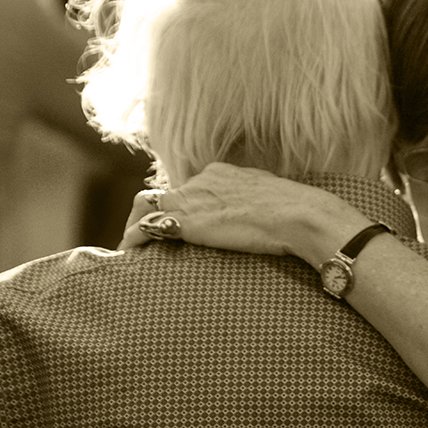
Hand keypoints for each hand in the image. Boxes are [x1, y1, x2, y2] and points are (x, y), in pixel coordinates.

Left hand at [117, 162, 363, 266]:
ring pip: (146, 206)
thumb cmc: (294, 212)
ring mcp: (192, 199)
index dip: (178, 206)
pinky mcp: (186, 221)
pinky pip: (146, 227)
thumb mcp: (268, 199)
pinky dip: (133, 239)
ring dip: (134, 225)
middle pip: (162, 194)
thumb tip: (258, 218)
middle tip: (143, 237)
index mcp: (221, 173)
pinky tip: (129, 254)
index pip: (189, 187)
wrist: (297, 216)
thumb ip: (253, 204)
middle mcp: (201, 180)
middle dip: (148, 214)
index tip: (176, 224)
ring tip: (131, 247)